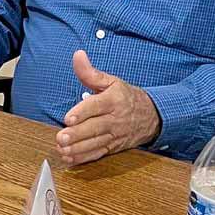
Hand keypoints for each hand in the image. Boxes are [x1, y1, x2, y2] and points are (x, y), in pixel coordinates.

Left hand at [56, 50, 159, 164]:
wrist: (152, 116)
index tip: (68, 118)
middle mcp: (115, 119)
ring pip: (95, 143)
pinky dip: (83, 158)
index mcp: (113, 100)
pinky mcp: (113, 147)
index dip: (82, 112)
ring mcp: (114, 135)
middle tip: (62, 137)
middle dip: (77, 134)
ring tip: (63, 149)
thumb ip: (91, 72)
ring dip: (77, 148)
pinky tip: (70, 158)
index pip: (96, 106)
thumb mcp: (112, 81)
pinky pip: (98, 154)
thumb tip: (78, 56)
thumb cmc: (127, 97)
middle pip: (95, 128)